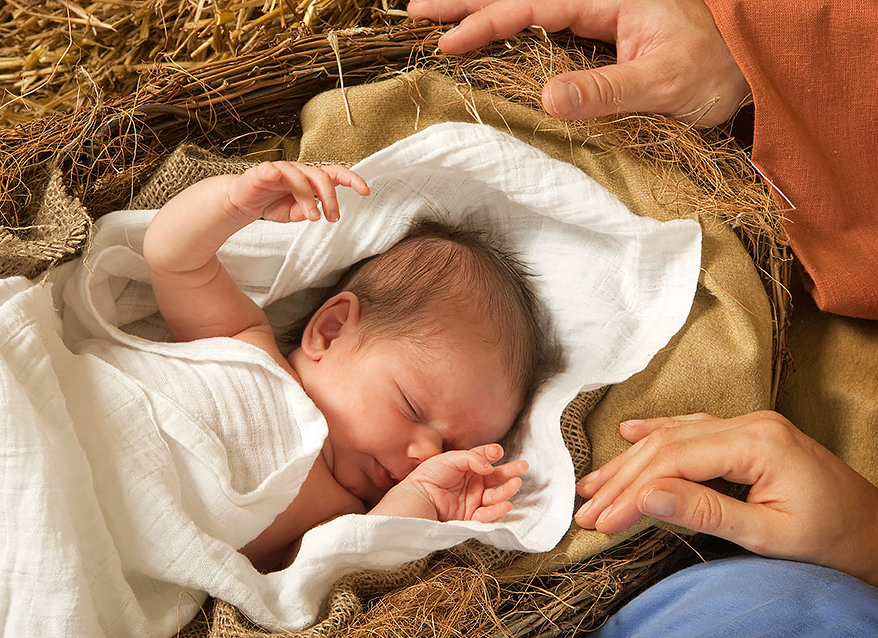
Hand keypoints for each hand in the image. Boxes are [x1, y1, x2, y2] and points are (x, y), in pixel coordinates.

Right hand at [225, 161, 368, 223]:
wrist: (243, 201)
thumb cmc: (271, 204)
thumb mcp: (292, 214)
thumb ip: (304, 212)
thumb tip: (315, 213)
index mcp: (310, 179)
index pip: (335, 175)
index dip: (351, 180)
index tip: (365, 191)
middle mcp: (299, 171)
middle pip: (321, 177)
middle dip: (330, 198)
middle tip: (333, 218)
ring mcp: (281, 169)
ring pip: (300, 178)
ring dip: (308, 198)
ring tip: (313, 217)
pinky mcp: (261, 172)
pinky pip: (270, 170)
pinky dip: (274, 172)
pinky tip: (275, 177)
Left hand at [373, 444, 527, 521]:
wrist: (415, 500)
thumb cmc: (428, 476)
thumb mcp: (448, 459)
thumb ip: (471, 458)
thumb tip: (491, 465)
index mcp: (467, 468)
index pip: (485, 460)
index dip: (493, 455)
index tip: (499, 452)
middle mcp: (472, 484)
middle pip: (496, 478)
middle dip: (510, 472)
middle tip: (523, 467)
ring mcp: (473, 501)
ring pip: (495, 496)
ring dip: (506, 490)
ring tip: (515, 484)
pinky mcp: (470, 517)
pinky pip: (487, 514)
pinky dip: (497, 510)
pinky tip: (505, 504)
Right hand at [407, 0, 749, 126]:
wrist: (754, 66)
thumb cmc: (717, 70)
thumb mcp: (664, 84)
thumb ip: (606, 89)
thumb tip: (546, 96)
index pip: (532, 5)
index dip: (486, 21)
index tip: (446, 41)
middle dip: (466, 1)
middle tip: (415, 9)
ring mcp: (599, 11)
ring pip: (529, 4)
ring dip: (482, 9)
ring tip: (437, 16)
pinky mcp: (601, 31)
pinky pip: (544, 21)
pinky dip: (509, 24)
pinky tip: (488, 30)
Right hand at [575, 411, 877, 585]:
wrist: (877, 532)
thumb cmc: (832, 540)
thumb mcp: (769, 535)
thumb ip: (705, 511)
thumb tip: (645, 495)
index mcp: (758, 444)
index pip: (674, 463)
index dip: (632, 492)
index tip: (602, 521)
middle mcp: (750, 424)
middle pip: (667, 446)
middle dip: (622, 480)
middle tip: (586, 510)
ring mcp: (750, 425)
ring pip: (674, 436)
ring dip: (631, 462)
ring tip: (592, 485)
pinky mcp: (749, 435)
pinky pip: (692, 428)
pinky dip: (658, 434)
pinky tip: (631, 434)